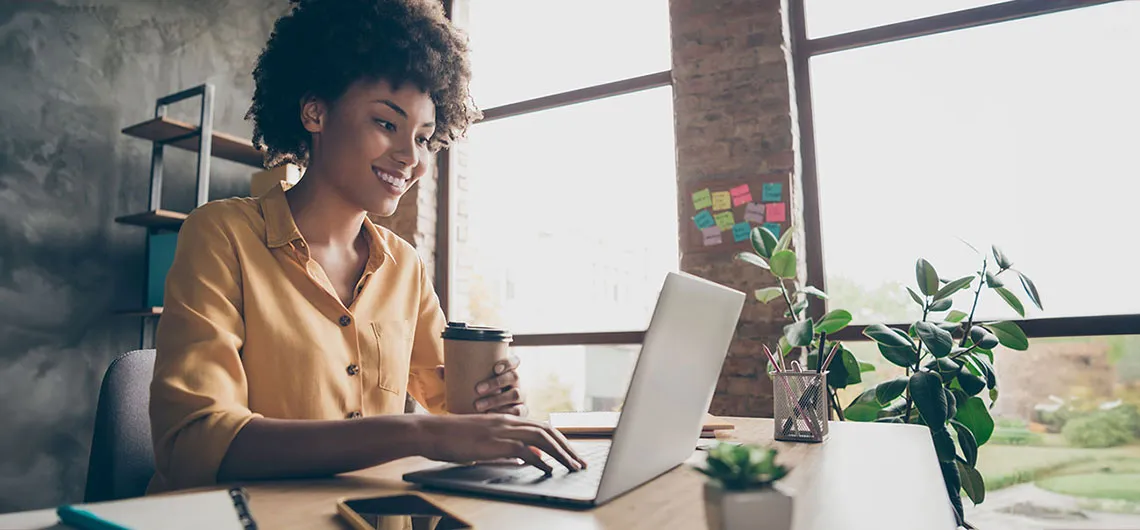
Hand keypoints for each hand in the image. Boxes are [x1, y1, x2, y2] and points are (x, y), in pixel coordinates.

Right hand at [419, 414, 587, 473]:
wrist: (430, 431)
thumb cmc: (452, 438)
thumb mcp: (483, 441)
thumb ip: (506, 448)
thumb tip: (527, 459)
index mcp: (506, 420)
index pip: (541, 427)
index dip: (560, 440)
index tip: (571, 453)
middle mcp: (508, 422)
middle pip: (548, 431)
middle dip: (568, 447)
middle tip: (580, 462)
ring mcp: (502, 431)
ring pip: (542, 438)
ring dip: (560, 453)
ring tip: (571, 467)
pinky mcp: (494, 443)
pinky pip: (524, 450)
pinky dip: (539, 461)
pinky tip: (548, 470)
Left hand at [435, 355, 526, 415]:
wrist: (491, 411)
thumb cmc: (480, 392)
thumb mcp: (470, 383)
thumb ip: (456, 376)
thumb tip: (439, 369)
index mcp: (507, 371)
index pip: (514, 361)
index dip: (508, 363)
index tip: (495, 368)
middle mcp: (516, 382)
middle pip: (513, 377)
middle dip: (496, 382)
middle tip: (477, 389)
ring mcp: (521, 397)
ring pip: (515, 394)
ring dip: (497, 400)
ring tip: (479, 405)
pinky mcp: (521, 411)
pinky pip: (518, 412)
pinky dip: (505, 414)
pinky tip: (492, 416)